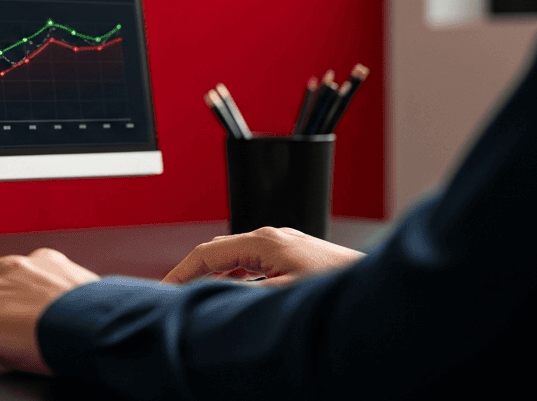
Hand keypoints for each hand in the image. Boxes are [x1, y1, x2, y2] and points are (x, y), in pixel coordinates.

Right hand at [162, 226, 363, 285]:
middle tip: (174, 294)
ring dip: (213, 275)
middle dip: (192, 271)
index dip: (180, 272)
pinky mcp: (293, 256)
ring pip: (234, 257)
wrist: (374, 288)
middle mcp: (270, 238)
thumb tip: (211, 299)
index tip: (163, 289)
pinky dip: (233, 276)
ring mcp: (283, 245)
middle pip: (217, 252)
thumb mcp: (281, 294)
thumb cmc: (337, 285)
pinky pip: (251, 263)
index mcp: (261, 242)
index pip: (206, 253)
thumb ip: (242, 293)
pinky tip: (233, 291)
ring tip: (197, 294)